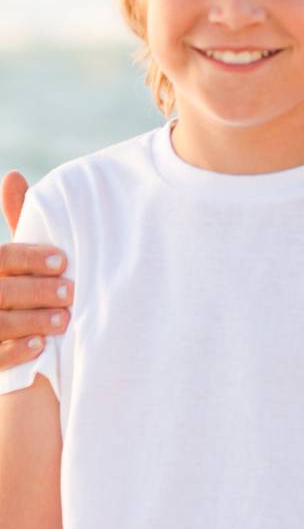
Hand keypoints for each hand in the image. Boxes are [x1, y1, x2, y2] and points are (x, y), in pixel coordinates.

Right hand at [0, 171, 72, 372]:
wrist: (32, 354)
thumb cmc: (25, 288)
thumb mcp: (21, 257)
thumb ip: (19, 220)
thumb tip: (11, 174)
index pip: (3, 257)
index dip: (31, 258)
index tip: (64, 261)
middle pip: (1, 290)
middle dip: (37, 291)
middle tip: (72, 292)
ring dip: (32, 320)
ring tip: (64, 320)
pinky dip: (15, 351)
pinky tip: (40, 347)